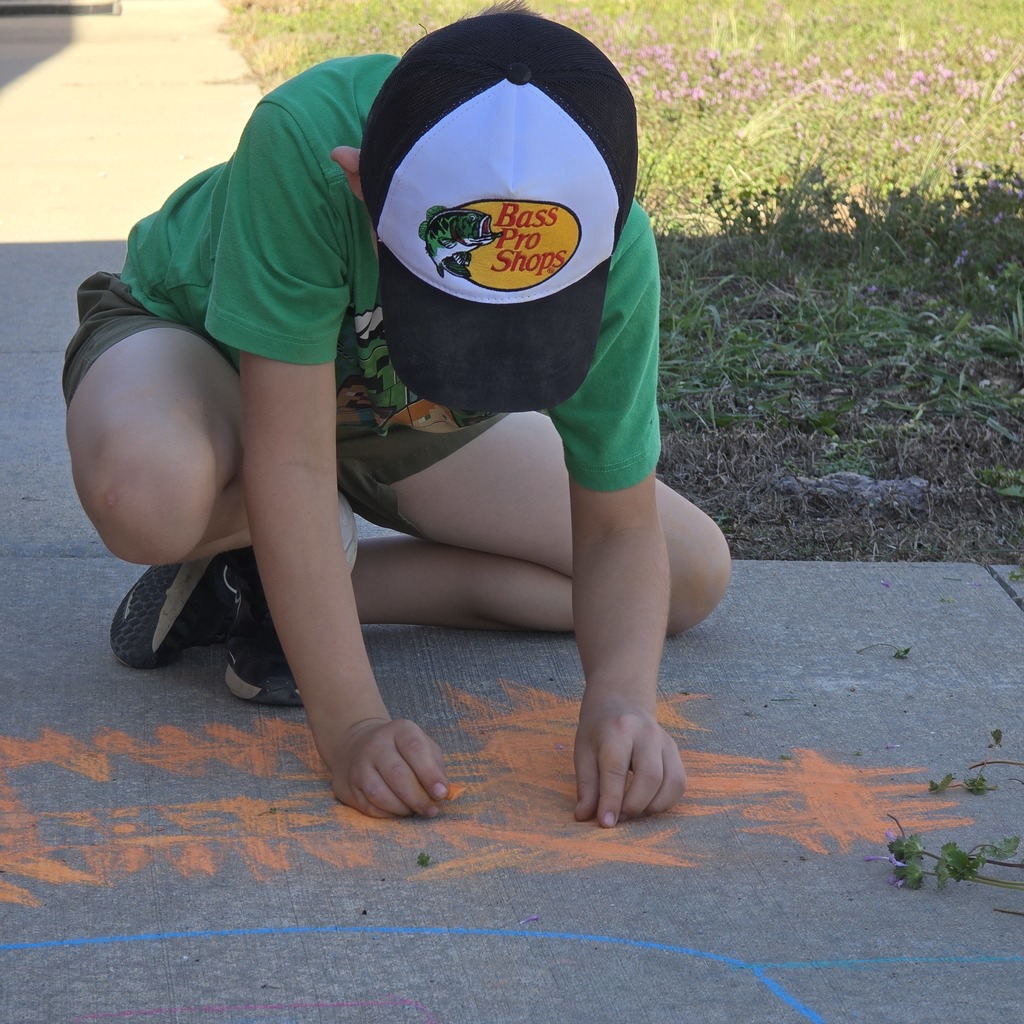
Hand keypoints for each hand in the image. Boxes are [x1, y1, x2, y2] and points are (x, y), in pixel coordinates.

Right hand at [326, 717, 449, 818]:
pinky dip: (387, 814)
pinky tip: (397, 812)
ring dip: (401, 808)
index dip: (430, 774)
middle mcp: (376, 745)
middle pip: (397, 774)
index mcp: (399, 731)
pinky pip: (368, 807)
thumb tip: (442, 793)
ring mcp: (358, 766)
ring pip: (379, 794)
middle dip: (417, 797)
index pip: (415, 749)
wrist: (357, 744)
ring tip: (413, 810)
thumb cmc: (401, 750)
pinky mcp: (347, 786)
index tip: (441, 793)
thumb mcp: (422, 746)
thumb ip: (436, 766)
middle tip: (431, 810)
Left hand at [573, 697, 685, 826]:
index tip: (606, 823)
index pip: (616, 770)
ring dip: (652, 807)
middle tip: (618, 817)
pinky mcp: (675, 751)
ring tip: (631, 811)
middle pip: (650, 777)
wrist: (621, 702)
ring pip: (671, 782)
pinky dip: (665, 801)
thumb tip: (584, 817)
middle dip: (634, 806)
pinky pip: (679, 784)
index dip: (611, 801)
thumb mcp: (583, 751)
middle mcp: (647, 733)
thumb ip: (586, 785)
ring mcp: (665, 741)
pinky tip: (646, 804)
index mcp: (618, 729)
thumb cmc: (598, 730)